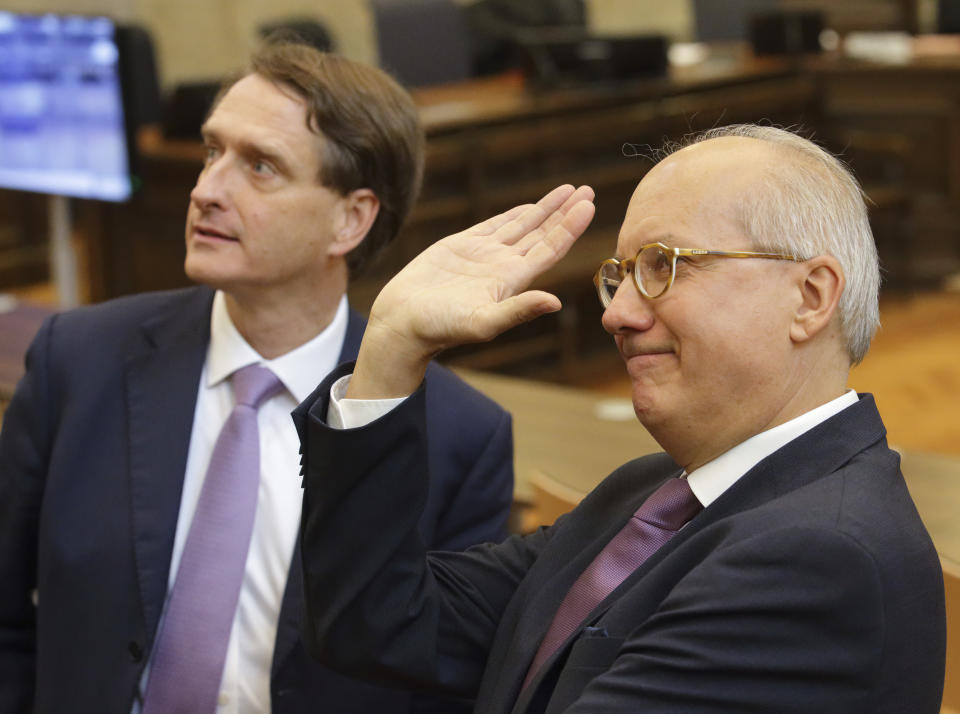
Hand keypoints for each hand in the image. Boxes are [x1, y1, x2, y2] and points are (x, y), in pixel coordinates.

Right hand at [349, 184, 595, 397]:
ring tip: (568, 190)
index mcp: (513, 281)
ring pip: (522, 226)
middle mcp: (503, 266)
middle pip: (543, 234)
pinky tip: (529, 207)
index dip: (570, 227)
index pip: (550, 249)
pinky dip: (513, 215)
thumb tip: (555, 302)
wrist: (402, 323)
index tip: (588, 205)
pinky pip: (494, 226)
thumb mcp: (483, 322)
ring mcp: (483, 255)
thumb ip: (519, 311)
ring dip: (545, 209)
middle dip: (566, 212)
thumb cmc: (440, 327)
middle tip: (588, 190)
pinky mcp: (460, 247)